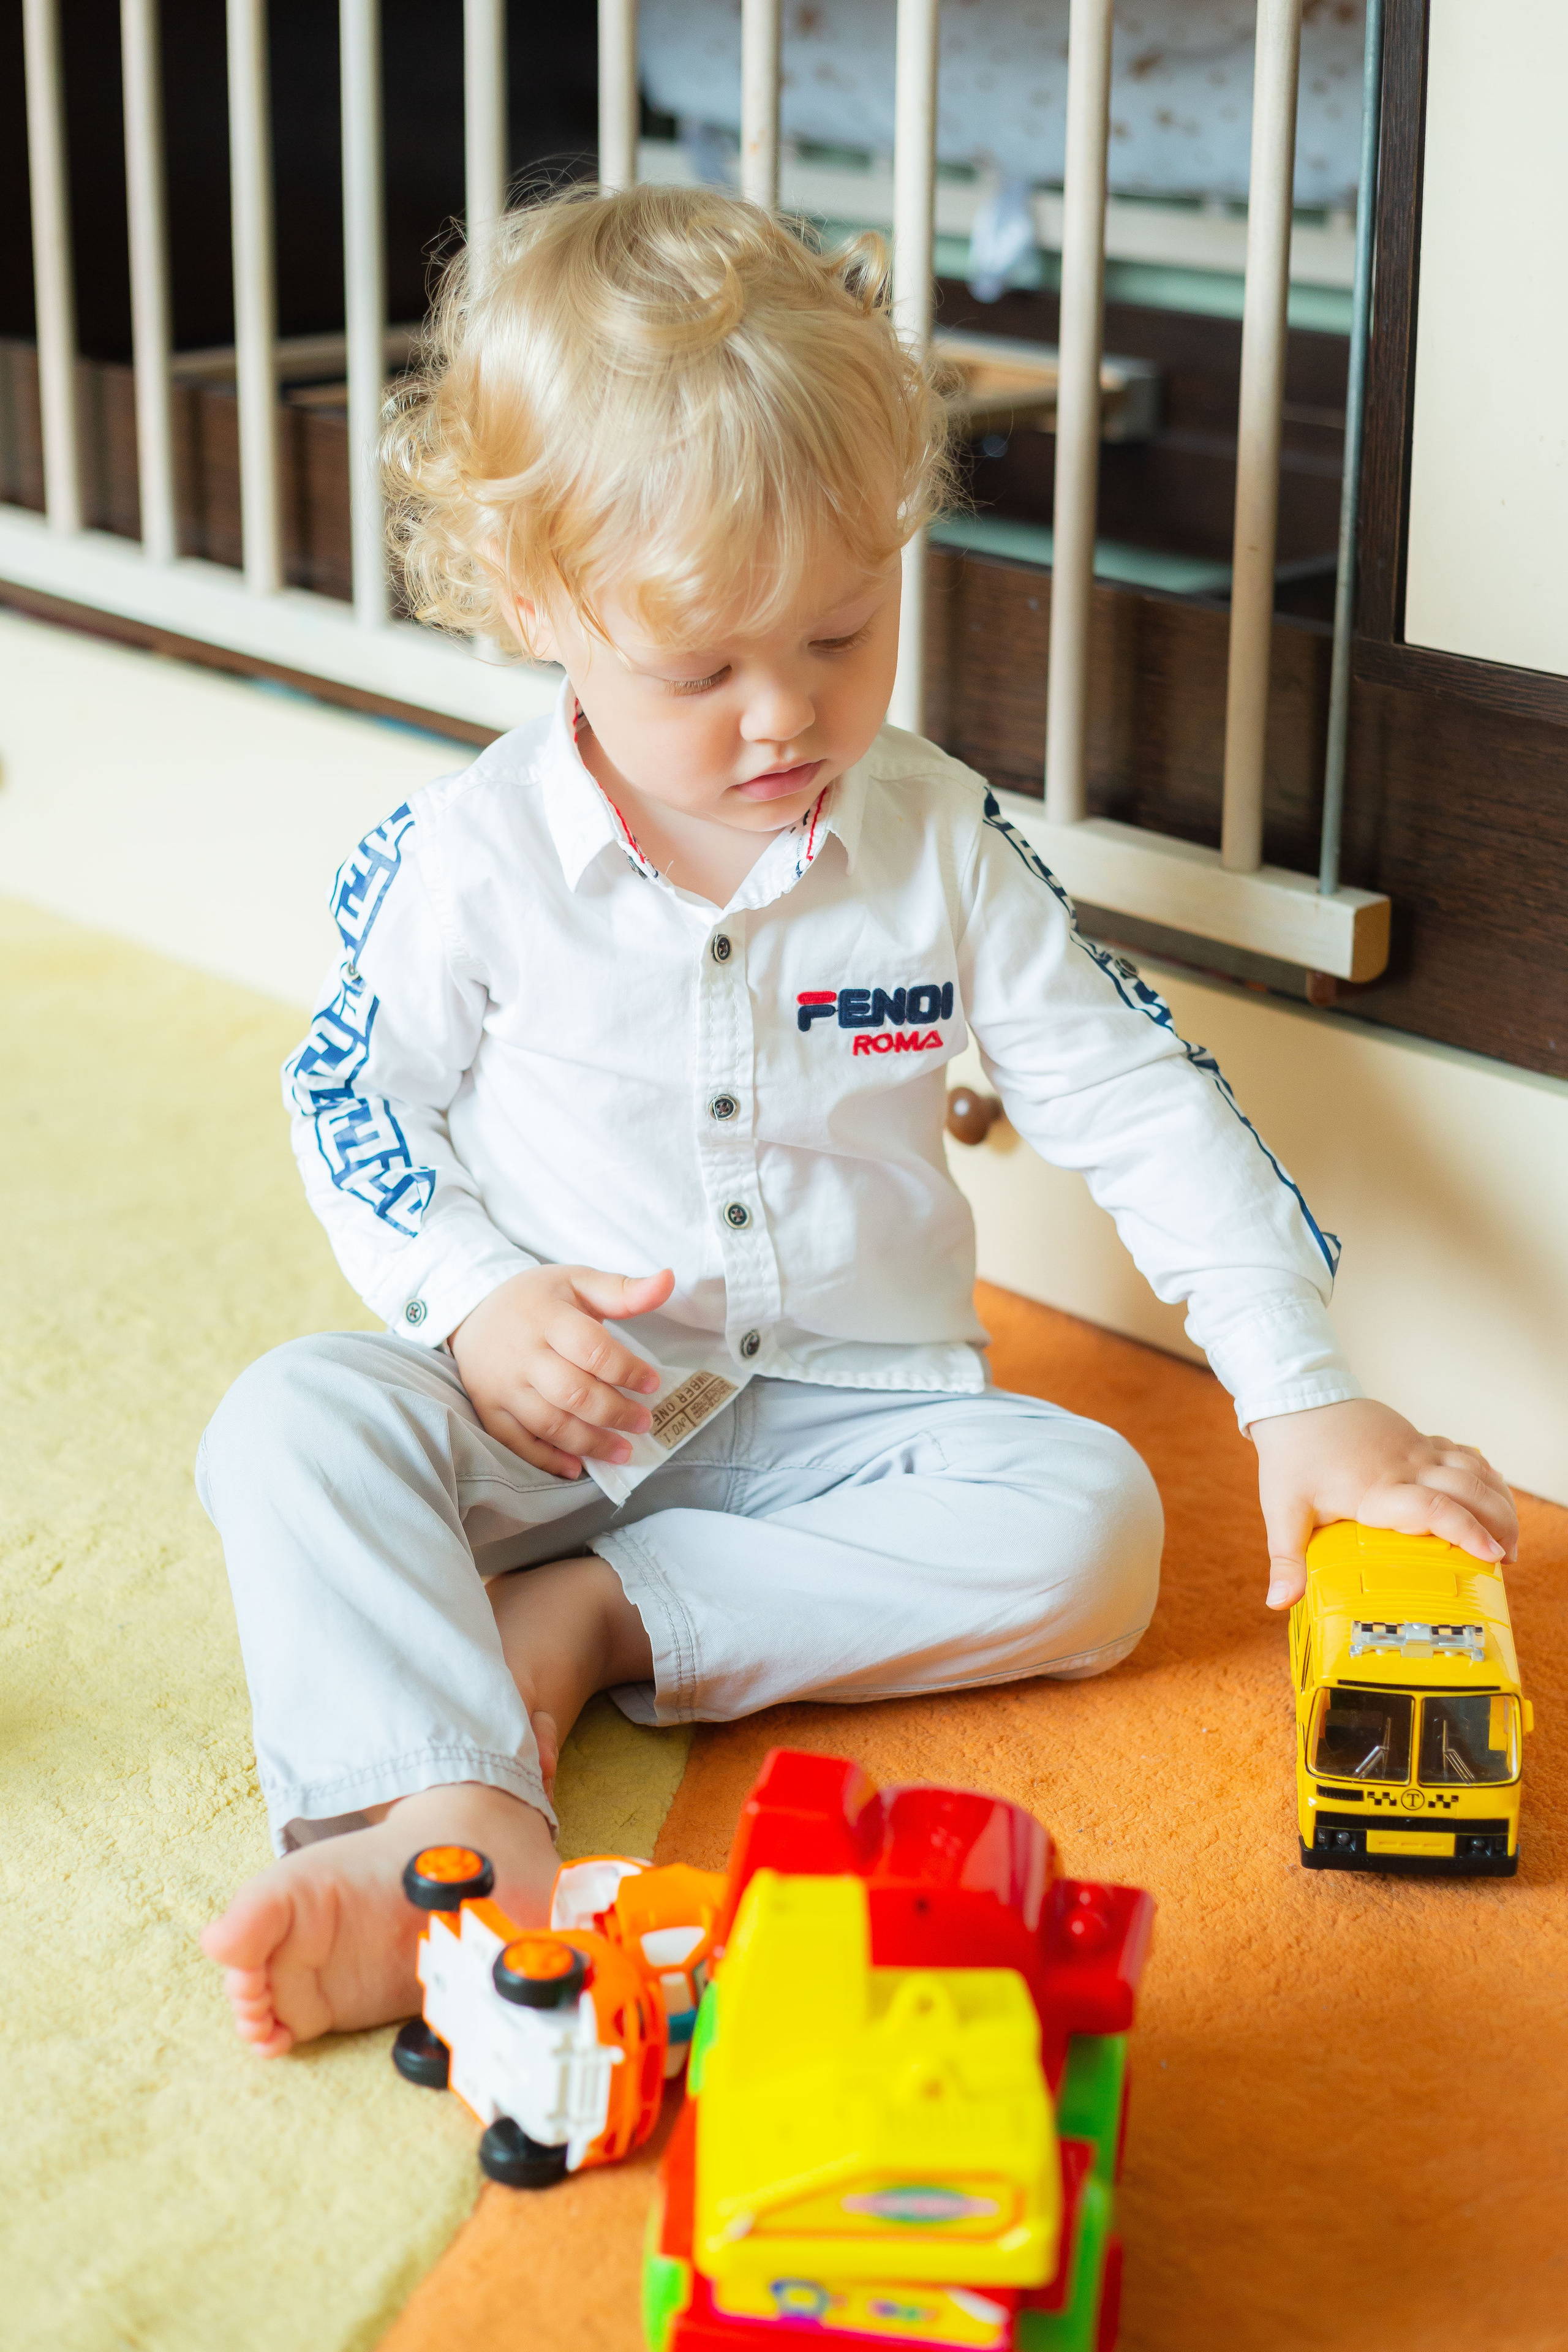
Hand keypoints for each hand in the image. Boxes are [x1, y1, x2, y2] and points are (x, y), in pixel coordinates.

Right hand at [450, 1264, 674, 1477]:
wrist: (472, 1311)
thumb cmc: (537, 1299)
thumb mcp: (578, 1281)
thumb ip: (623, 1290)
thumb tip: (668, 1279)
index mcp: (546, 1317)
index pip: (592, 1350)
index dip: (627, 1370)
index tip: (653, 1383)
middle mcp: (522, 1354)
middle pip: (573, 1393)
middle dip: (615, 1413)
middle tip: (644, 1423)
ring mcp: (502, 1386)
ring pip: (549, 1423)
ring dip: (590, 1443)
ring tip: (623, 1451)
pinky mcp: (489, 1409)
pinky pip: (517, 1442)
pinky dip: (547, 1459)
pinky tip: (576, 1467)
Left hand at [1251, 1396, 1518, 1610]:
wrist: (1296, 1399)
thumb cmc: (1291, 1456)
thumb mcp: (1283, 1509)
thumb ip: (1288, 1558)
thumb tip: (1279, 1602)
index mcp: (1376, 1489)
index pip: (1432, 1507)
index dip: (1466, 1531)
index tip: (1491, 1556)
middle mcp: (1405, 1466)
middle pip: (1468, 1489)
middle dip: (1498, 1523)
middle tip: (1507, 1560)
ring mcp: (1415, 1450)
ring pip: (1473, 1470)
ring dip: (1498, 1501)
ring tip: (1509, 1538)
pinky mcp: (1418, 1440)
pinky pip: (1463, 1454)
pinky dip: (1486, 1476)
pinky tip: (1493, 1498)